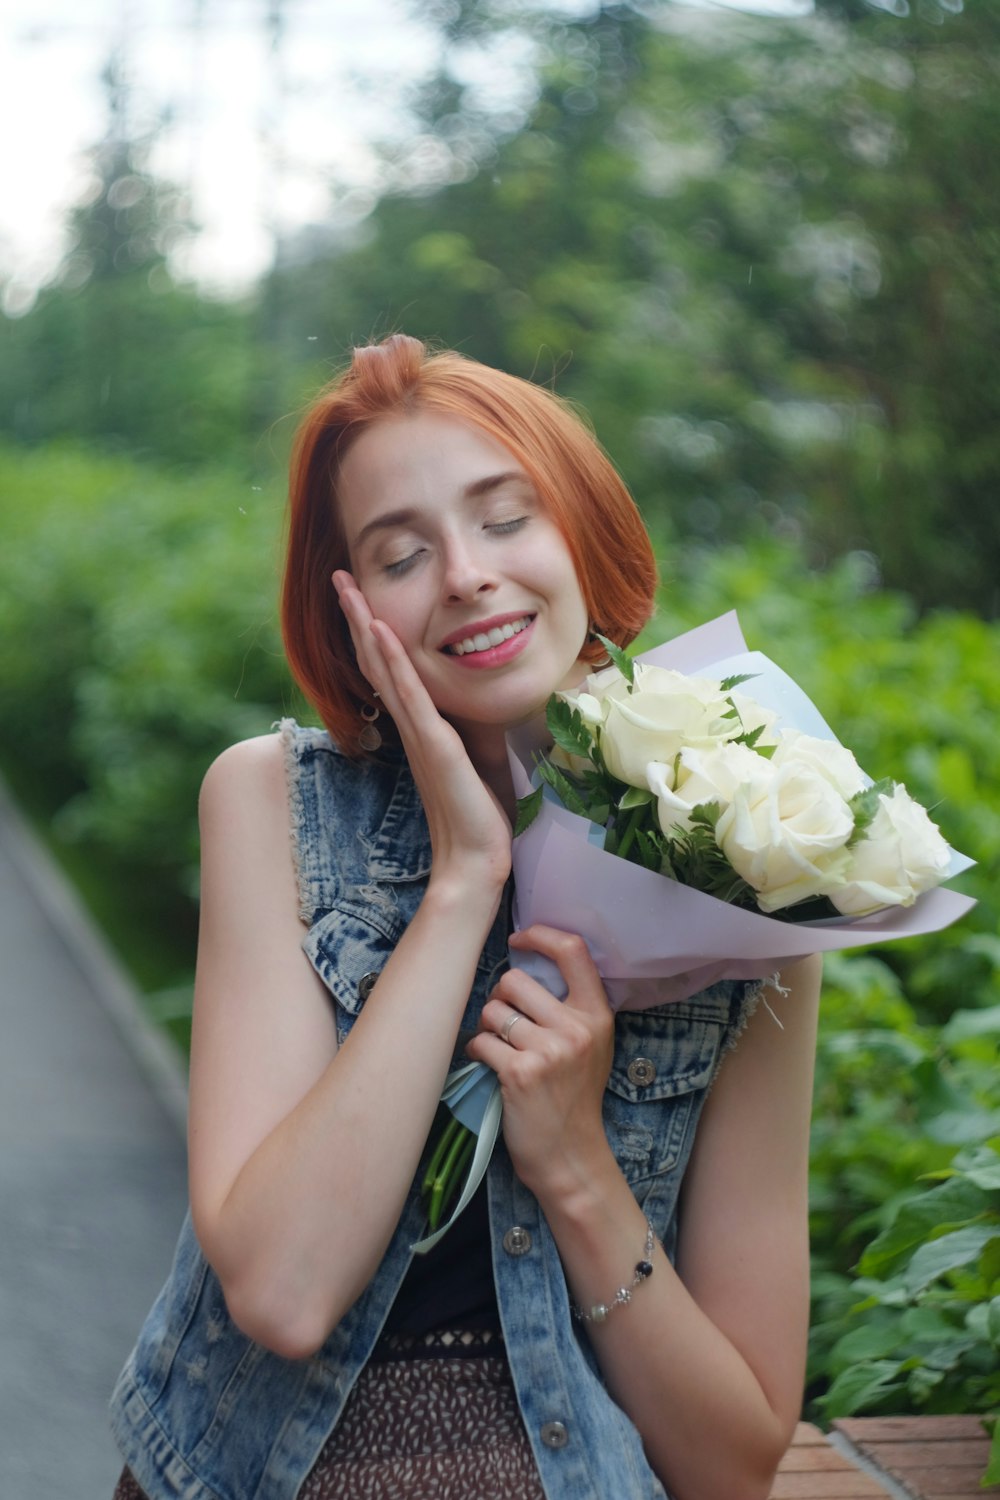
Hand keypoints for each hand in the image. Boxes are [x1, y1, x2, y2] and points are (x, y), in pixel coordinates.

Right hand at [332, 571, 511, 889]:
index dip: (373, 631)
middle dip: (358, 614)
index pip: (391, 669)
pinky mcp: (433, 744)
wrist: (477, 859)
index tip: (361, 594)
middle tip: (339, 575)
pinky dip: (393, 661)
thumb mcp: (479, 754)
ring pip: (385, 668)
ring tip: (347, 587)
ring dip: (365, 623)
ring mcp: (418, 733)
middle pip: (376, 659)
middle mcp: (411, 724)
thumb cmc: (480, 814)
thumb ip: (470, 726)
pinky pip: (409, 695)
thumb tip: (481, 701)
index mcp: (420, 725)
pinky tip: (379, 629)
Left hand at [465, 925, 615, 1201]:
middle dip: (500, 998)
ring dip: (487, 1028)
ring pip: (492, 1010)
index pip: (573, 950)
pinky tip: (489, 1066)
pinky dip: (477, 1052)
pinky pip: (481, 1041)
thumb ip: (570, 1007)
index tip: (520, 939)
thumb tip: (527, 963)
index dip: (540, 935)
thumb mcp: (591, 1046)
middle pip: (515, 979)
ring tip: (499, 1049)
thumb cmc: (573, 1097)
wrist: (569, 1155)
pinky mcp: (520, 1072)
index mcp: (597, 1015)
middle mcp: (576, 1028)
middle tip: (505, 1023)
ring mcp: (549, 1051)